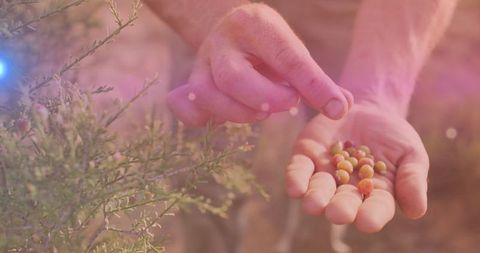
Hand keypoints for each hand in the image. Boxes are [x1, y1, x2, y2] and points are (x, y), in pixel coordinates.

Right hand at [167, 3, 351, 125]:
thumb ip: (316, 79)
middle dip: (265, 100)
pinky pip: (185, 108)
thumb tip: (341, 106)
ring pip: (207, 95)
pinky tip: (222, 117)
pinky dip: (201, 118)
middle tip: (287, 105)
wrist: (231, 30)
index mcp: (255, 25)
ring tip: (261, 111)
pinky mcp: (189, 84)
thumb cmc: (268, 46)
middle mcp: (223, 42)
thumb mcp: (293, 50)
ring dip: (239, 113)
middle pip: (233, 78)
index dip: (312, 84)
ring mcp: (201, 64)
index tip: (335, 106)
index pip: (286, 56)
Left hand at [285, 102, 428, 232]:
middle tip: (337, 214)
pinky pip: (298, 170)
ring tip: (313, 205)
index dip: (372, 216)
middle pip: (344, 203)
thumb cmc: (394, 137)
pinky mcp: (306, 157)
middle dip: (340, 209)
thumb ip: (412, 179)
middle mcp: (347, 190)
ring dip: (315, 198)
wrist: (369, 109)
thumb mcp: (411, 153)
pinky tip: (295, 187)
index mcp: (376, 194)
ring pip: (318, 190)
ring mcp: (325, 174)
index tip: (368, 223)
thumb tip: (417, 212)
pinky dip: (296, 179)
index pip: (375, 209)